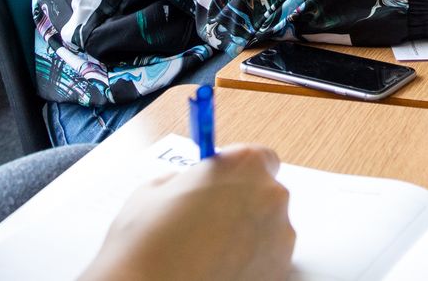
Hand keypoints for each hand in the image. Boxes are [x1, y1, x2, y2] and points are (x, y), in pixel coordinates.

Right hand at [81, 145, 293, 280]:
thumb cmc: (148, 244)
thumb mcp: (152, 192)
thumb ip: (181, 180)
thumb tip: (187, 185)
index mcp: (245, 166)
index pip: (259, 158)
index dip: (237, 172)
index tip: (221, 183)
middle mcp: (271, 196)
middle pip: (265, 193)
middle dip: (240, 203)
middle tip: (207, 221)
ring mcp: (280, 237)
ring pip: (267, 229)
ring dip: (245, 235)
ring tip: (206, 252)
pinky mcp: (278, 272)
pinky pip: (266, 259)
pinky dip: (249, 263)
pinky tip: (217, 270)